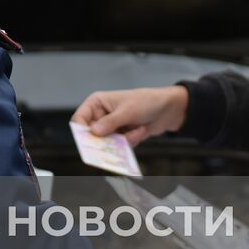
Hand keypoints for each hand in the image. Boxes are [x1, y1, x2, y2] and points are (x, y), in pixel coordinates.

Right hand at [71, 86, 188, 146]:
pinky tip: (141, 130)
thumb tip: (93, 132)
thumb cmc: (146, 102)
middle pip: (92, 134)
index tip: (88, 142)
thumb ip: (109, 123)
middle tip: (112, 145)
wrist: (169, 108)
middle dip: (104, 140)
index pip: (80, 119)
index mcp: (97, 103)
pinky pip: (119, 145)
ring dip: (122, 140)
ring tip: (135, 131)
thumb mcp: (127, 111)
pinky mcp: (122, 135)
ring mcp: (112, 126)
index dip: (81, 131)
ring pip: (107, 142)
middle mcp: (102, 115)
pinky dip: (130, 140)